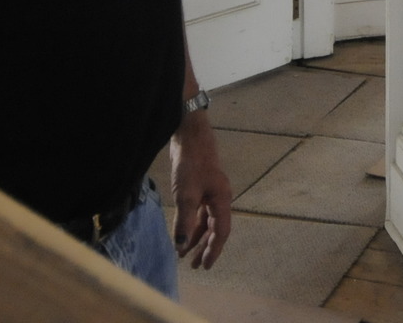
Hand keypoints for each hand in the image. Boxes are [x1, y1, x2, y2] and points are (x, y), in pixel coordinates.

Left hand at [169, 113, 232, 268]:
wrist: (189, 136)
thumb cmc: (191, 164)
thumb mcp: (186, 195)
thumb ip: (183, 221)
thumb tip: (180, 246)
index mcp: (222, 200)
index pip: (220, 232)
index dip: (213, 250)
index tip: (204, 266)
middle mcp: (219, 198)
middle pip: (214, 229)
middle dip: (204, 247)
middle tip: (194, 265)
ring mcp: (209, 193)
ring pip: (205, 221)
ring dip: (195, 237)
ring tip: (183, 254)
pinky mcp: (199, 188)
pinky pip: (198, 212)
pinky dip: (190, 224)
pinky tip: (181, 232)